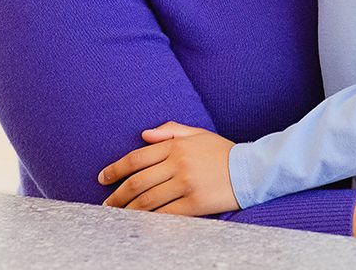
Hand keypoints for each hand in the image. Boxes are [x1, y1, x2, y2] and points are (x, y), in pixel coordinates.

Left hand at [97, 122, 240, 215]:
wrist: (252, 169)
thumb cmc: (223, 152)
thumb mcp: (198, 134)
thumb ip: (170, 132)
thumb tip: (143, 135)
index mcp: (176, 146)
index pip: (136, 158)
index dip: (115, 169)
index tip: (102, 178)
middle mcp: (178, 164)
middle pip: (137, 182)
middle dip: (117, 194)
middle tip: (106, 203)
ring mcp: (186, 185)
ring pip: (148, 200)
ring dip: (129, 209)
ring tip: (118, 215)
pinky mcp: (195, 204)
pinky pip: (166, 214)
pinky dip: (149, 219)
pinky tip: (140, 222)